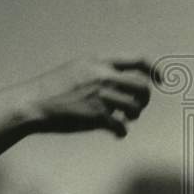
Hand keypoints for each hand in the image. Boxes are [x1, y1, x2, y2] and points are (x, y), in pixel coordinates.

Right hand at [17, 56, 154, 137]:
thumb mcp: (75, 68)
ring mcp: (100, 96)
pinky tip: (115, 132)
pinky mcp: (96, 116)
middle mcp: (102, 76)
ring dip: (133, 115)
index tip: (160, 80)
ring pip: (134, 108)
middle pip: (142, 86)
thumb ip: (98, 71)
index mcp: (98, 62)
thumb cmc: (52, 88)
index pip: (137, 61)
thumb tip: (122, 82)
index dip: (154, 70)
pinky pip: (121, 126)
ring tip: (124, 119)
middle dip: (144, 98)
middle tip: (137, 106)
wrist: (33, 102)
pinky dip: (121, 131)